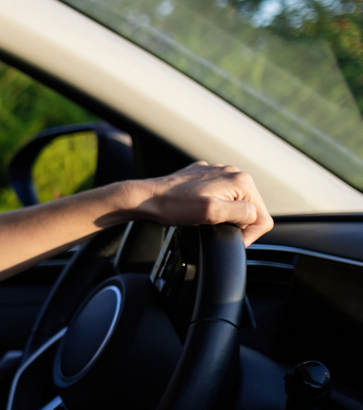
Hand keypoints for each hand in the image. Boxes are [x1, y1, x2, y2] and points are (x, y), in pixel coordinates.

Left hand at [132, 162, 272, 245]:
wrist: (146, 198)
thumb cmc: (175, 207)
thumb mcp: (213, 213)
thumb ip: (242, 213)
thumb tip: (254, 215)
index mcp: (241, 180)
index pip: (263, 217)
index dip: (249, 234)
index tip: (229, 237)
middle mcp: (232, 172)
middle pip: (250, 209)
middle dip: (236, 223)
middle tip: (213, 227)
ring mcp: (217, 173)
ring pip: (234, 203)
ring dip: (224, 214)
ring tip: (203, 218)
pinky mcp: (204, 177)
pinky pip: (219, 196)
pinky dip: (212, 205)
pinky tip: (196, 209)